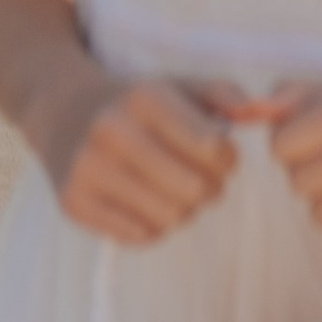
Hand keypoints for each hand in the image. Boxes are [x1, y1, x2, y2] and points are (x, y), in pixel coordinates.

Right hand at [43, 71, 240, 243]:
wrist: (60, 109)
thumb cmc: (133, 101)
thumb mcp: (175, 84)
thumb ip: (223, 94)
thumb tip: (261, 112)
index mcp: (143, 98)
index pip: (214, 148)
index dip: (227, 158)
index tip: (217, 153)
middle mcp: (111, 131)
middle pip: (196, 190)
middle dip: (209, 188)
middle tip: (199, 178)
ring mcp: (87, 169)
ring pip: (170, 218)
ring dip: (182, 209)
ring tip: (170, 189)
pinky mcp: (73, 203)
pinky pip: (140, 236)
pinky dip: (152, 226)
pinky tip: (143, 201)